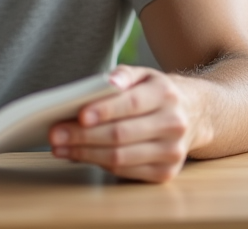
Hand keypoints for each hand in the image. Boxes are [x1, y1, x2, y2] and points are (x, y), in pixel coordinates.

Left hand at [48, 65, 192, 182]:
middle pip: (121, 134)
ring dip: (85, 154)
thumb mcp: (143, 75)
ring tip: (59, 148)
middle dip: (82, 136)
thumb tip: (107, 83)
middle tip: (55, 134)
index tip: (78, 115)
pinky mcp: (166, 172)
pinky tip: (79, 156)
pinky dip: (99, 164)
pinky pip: (125, 171)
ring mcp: (172, 152)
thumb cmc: (155, 94)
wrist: (193, 114)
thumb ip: (123, 75)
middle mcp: (173, 124)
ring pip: (120, 157)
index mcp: (166, 94)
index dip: (104, 111)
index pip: (132, 104)